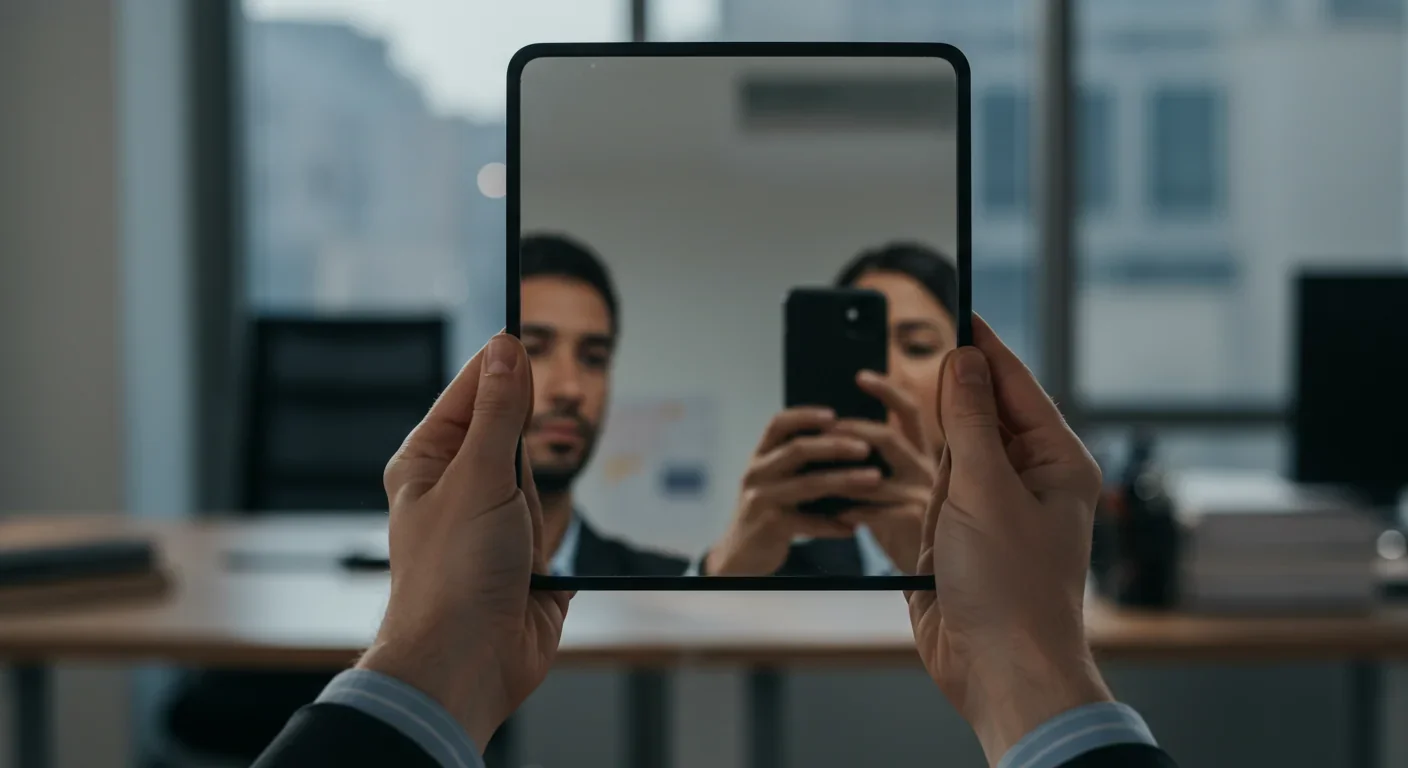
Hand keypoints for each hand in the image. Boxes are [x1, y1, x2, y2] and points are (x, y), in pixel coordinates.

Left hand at [361, 334, 571, 750]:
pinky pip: (556, 529)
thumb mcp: (479, 476)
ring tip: (513, 549)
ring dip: (539, 513)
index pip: (471, 391)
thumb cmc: (451, 575)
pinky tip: (533, 567)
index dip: (502, 368)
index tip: (531, 340)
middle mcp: (457, 487)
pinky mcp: (523, 560)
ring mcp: (490, 525)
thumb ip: (500, 411)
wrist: (467, 664)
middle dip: (526, 465)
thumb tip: (505, 349)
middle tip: (507, 493)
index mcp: (429, 461)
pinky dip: (554, 543)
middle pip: (514, 440)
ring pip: (540, 486)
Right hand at [705, 407, 881, 574]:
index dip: (805, 415)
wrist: (740, 554)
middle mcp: (757, 473)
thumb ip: (794, 464)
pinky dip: (834, 524)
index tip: (834, 414)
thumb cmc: (767, 512)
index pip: (778, 424)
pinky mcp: (770, 526)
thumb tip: (842, 442)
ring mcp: (761, 499)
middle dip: (835, 445)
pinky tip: (855, 526)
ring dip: (845, 480)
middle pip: (797, 449)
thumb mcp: (772, 482)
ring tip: (873, 479)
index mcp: (759, 457)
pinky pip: (809, 522)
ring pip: (808, 484)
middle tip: (865, 448)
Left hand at [834, 371, 937, 572]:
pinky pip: (877, 512)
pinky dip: (854, 511)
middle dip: (854, 430)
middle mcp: (929, 472)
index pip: (910, 412)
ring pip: (879, 475)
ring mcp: (925, 498)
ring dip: (845, 473)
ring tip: (820, 472)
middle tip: (827, 428)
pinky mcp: (916, 525)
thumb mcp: (895, 488)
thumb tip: (837, 435)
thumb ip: (879, 463)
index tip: (860, 376)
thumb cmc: (906, 529)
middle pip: (890, 437)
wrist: (932, 577)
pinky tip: (838, 514)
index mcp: (924, 457)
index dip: (887, 391)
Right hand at [907, 316, 1111, 764]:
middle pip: (980, 417)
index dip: (984, 348)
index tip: (958, 310)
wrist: (1001, 671)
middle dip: (952, 421)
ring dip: (938, 482)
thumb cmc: (1010, 587)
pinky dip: (926, 510)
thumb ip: (969, 421)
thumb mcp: (985, 490)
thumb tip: (963, 360)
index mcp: (1056, 461)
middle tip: (934, 414)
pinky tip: (936, 539)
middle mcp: (1030, 479)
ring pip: (950, 459)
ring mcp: (997, 509)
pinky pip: (936, 500)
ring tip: (952, 523)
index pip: (1016, 385)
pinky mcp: (967, 538)